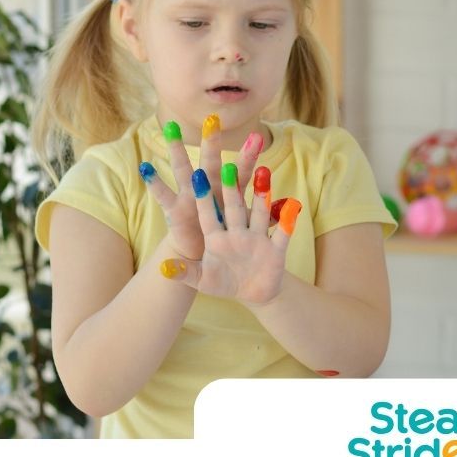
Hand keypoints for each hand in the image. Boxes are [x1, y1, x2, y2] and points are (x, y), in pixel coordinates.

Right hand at [139, 116, 263, 259]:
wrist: (204, 254)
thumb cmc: (229, 236)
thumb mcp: (248, 227)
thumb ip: (266, 216)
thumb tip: (289, 207)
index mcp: (229, 191)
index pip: (240, 172)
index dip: (248, 157)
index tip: (257, 137)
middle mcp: (209, 187)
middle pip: (210, 162)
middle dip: (211, 142)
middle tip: (212, 118)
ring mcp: (189, 195)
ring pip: (182, 167)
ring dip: (176, 148)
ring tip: (169, 127)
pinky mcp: (174, 209)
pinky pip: (163, 194)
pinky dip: (154, 181)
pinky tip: (145, 166)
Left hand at [157, 159, 301, 306]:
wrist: (251, 292)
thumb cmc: (223, 281)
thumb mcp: (201, 280)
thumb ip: (184, 273)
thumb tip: (163, 268)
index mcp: (216, 237)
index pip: (208, 213)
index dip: (203, 196)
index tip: (196, 175)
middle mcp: (237, 232)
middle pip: (234, 206)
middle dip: (231, 187)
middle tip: (228, 165)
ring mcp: (257, 238)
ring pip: (260, 212)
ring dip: (262, 194)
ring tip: (263, 172)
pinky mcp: (276, 249)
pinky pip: (283, 233)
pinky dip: (287, 221)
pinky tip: (293, 205)